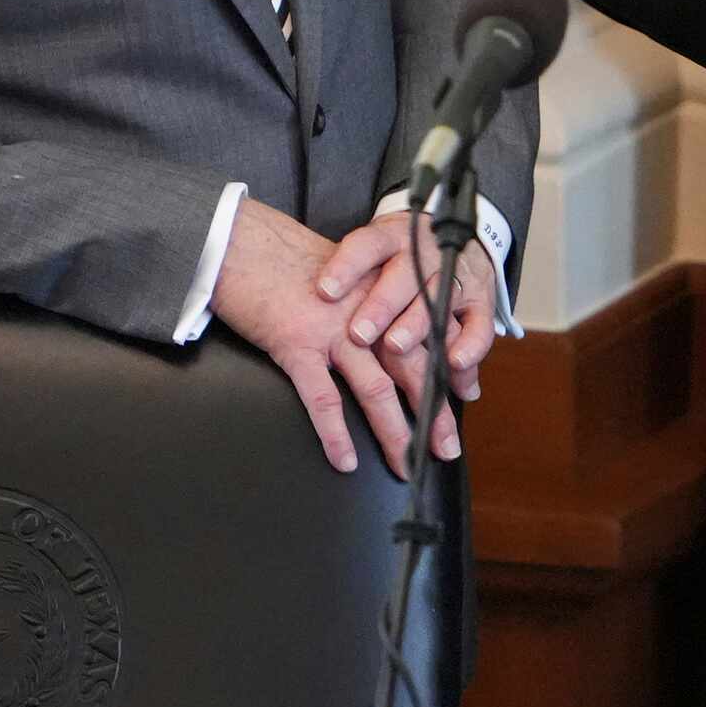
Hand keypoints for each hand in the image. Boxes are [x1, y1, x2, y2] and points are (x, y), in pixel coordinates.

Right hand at [208, 198, 453, 479]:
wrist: (243, 242)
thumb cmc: (286, 259)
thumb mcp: (342, 275)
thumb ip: (367, 302)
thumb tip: (382, 337)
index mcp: (379, 294)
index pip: (426, 337)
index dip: (447, 370)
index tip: (463, 399)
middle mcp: (365, 313)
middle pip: (411, 367)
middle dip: (432, 411)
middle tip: (445, 448)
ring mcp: (333, 330)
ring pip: (375, 388)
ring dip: (394, 431)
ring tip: (406, 464)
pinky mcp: (297, 344)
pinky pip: (322, 397)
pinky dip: (336, 433)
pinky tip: (346, 460)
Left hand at [316, 209, 499, 404]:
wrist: (451, 236)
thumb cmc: (397, 256)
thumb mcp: (374, 253)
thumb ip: (350, 276)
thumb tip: (310, 301)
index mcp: (391, 238)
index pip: (366, 246)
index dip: (346, 267)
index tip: (324, 291)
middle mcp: (423, 253)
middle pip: (403, 276)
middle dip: (381, 305)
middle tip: (358, 333)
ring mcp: (454, 274)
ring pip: (438, 298)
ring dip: (417, 325)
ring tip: (397, 348)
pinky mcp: (481, 297)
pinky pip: (479, 324)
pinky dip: (470, 346)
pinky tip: (455, 365)